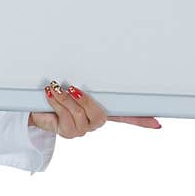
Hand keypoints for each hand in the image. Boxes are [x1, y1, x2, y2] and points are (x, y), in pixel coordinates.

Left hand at [28, 82, 160, 137]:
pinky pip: (66, 117)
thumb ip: (88, 78)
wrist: (36, 106)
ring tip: (56, 89)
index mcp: (101, 108)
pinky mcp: (69, 132)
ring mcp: (83, 129)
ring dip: (65, 99)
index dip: (142, 120)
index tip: (158, 123)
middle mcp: (95, 121)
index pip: (127, 115)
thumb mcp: (74, 84)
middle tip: (72, 89)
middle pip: (99, 115)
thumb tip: (101, 63)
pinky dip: (57, 103)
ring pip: (79, 115)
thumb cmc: (57, 94)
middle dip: (83, 100)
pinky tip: (51, 96)